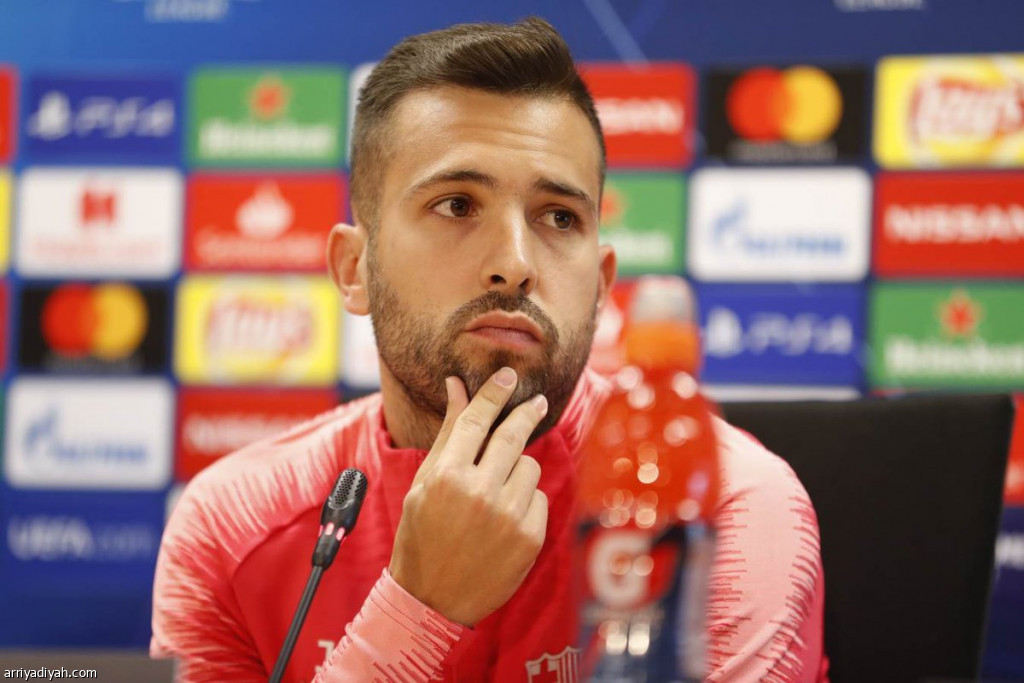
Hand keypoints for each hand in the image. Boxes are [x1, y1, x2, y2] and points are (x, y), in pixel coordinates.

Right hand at [388, 367, 548, 626]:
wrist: (432, 601)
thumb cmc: (420, 537)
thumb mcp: (423, 484)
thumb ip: (448, 433)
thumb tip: (456, 385)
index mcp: (446, 477)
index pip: (476, 420)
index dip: (494, 393)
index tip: (509, 374)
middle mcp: (480, 493)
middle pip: (512, 436)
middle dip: (525, 412)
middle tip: (534, 401)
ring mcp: (509, 516)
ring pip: (529, 466)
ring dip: (517, 468)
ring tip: (495, 489)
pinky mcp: (530, 537)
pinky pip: (538, 498)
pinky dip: (524, 499)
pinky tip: (503, 517)